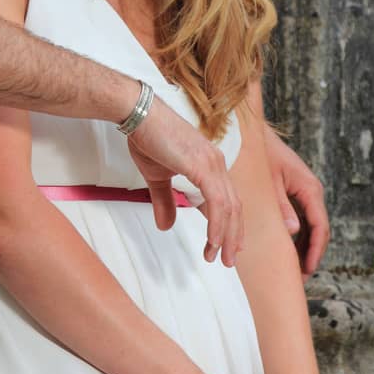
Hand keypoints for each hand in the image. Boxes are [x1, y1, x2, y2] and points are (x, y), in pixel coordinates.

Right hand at [127, 98, 243, 267]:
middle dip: (233, 236)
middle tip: (228, 259)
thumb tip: (165, 225)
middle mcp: (217, 164)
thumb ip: (164, 200)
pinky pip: (217, 202)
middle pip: (235, 206)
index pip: (228, 199)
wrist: (139, 114)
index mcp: (210, 164)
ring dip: (225, 235)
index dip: (230, 224)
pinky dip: (217, 225)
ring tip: (218, 257)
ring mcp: (212, 164)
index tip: (227, 245)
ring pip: (229, 208)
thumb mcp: (157, 176)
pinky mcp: (203, 167)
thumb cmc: (147, 138)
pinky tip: (212, 241)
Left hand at [265, 129, 328, 275]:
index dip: (315, 251)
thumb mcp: (269, 181)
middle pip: (318, 230)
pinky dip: (296, 235)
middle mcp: (311, 191)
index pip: (320, 227)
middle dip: (310, 255)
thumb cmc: (260, 154)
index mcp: (309, 188)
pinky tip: (285, 249)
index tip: (306, 270)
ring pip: (310, 226)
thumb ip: (281, 205)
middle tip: (298, 278)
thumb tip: (293, 231)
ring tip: (292, 270)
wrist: (252, 134)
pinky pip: (301, 218)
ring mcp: (304, 192)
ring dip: (303, 247)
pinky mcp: (295, 192)